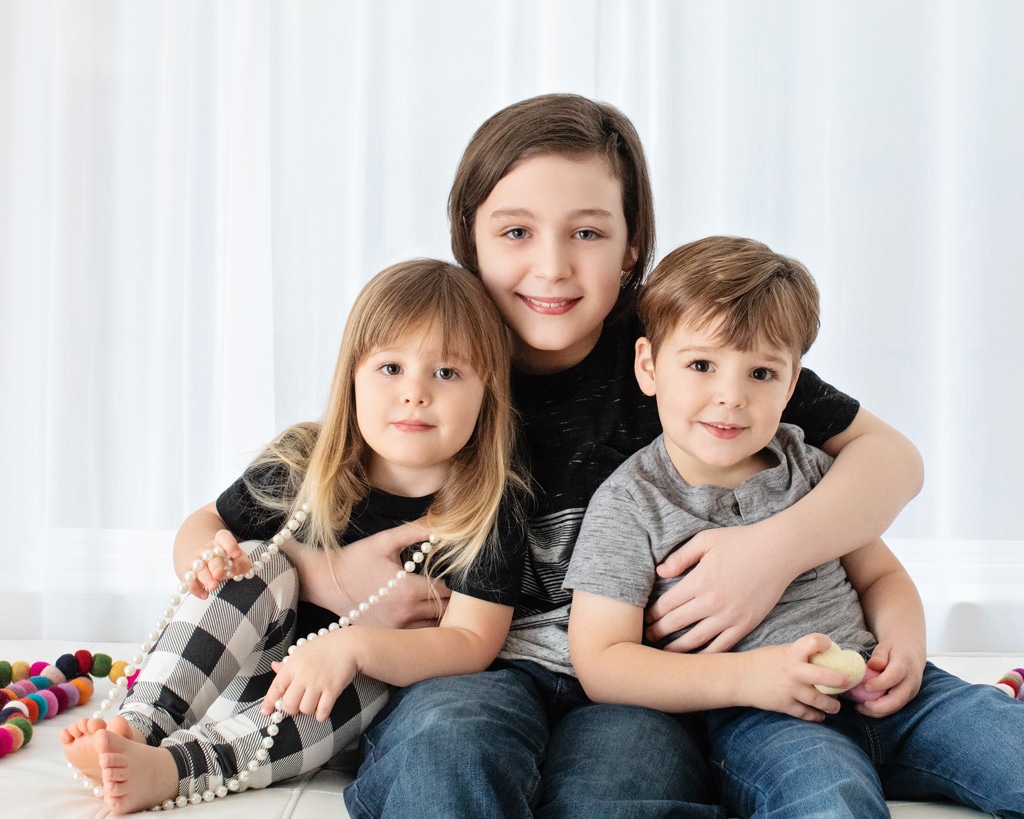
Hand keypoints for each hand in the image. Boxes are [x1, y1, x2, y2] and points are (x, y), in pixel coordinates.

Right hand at [187, 530, 251, 598]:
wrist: (197, 553)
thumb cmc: (222, 557)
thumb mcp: (234, 556)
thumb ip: (242, 562)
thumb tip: (239, 571)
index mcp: (220, 542)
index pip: (224, 537)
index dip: (230, 544)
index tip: (236, 554)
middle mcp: (206, 550)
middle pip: (210, 555)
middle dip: (215, 566)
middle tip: (219, 574)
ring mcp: (195, 561)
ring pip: (198, 568)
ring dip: (205, 578)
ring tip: (213, 586)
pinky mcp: (187, 573)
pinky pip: (189, 581)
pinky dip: (196, 589)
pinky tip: (205, 595)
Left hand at [262, 631, 355, 721]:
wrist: (348, 644)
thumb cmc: (324, 648)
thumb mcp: (303, 651)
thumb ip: (288, 663)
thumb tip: (274, 667)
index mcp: (294, 664)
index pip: (276, 687)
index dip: (269, 702)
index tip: (265, 712)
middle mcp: (304, 674)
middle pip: (289, 704)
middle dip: (291, 709)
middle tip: (297, 705)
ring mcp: (318, 682)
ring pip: (305, 709)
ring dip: (308, 710)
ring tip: (313, 703)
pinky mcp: (333, 689)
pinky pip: (322, 711)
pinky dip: (320, 715)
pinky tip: (322, 711)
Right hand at [283, 521, 449, 628]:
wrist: (325, 583)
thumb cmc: (355, 559)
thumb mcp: (385, 541)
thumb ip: (416, 530)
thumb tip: (442, 523)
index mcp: (408, 590)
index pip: (447, 592)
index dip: (455, 584)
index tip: (454, 575)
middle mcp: (404, 614)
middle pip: (444, 612)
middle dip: (451, 600)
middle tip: (451, 588)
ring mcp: (395, 629)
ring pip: (432, 628)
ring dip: (439, 616)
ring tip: (437, 600)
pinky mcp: (386, 636)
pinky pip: (416, 637)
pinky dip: (424, 627)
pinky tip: (419, 612)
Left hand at [645, 526, 787, 652]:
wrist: (778, 551)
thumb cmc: (740, 541)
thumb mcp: (705, 541)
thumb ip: (681, 557)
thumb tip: (660, 573)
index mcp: (699, 581)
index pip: (666, 604)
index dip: (652, 615)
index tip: (643, 620)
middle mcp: (711, 602)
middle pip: (676, 624)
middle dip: (658, 632)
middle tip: (646, 639)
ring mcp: (729, 617)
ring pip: (695, 640)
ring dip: (676, 649)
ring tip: (663, 654)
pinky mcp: (745, 625)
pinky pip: (721, 647)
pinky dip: (705, 655)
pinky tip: (694, 659)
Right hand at [743, 634, 849, 720]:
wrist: (739, 677)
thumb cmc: (761, 662)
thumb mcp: (781, 651)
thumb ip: (800, 655)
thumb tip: (824, 658)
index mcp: (792, 653)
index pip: (813, 642)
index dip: (824, 643)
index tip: (830, 646)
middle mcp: (794, 671)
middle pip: (824, 676)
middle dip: (840, 680)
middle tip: (849, 682)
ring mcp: (790, 690)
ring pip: (819, 700)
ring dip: (832, 705)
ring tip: (836, 706)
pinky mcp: (785, 705)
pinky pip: (806, 713)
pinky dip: (816, 716)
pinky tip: (820, 717)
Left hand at [851, 638, 924, 716]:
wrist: (912, 653)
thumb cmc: (895, 649)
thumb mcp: (885, 646)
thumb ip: (879, 656)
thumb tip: (873, 665)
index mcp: (905, 665)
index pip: (893, 677)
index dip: (879, 684)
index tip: (865, 686)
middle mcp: (911, 681)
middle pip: (897, 699)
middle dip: (879, 706)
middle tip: (860, 705)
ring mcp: (911, 692)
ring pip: (896, 707)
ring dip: (878, 711)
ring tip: (859, 707)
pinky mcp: (907, 698)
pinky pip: (895, 708)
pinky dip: (881, 711)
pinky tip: (866, 707)